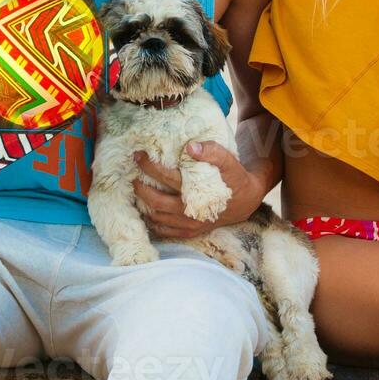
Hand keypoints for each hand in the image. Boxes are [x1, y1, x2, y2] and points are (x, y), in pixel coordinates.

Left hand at [132, 141, 264, 237]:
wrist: (246, 202)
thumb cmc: (235, 179)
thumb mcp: (230, 162)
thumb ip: (212, 152)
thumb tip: (190, 147)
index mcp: (196, 193)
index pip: (166, 178)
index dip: (150, 167)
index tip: (139, 156)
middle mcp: (189, 211)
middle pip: (155, 201)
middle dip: (140, 187)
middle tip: (132, 175)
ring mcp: (188, 225)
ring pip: (156, 218)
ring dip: (143, 205)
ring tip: (138, 191)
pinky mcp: (189, 232)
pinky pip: (164, 232)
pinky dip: (152, 222)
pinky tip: (147, 210)